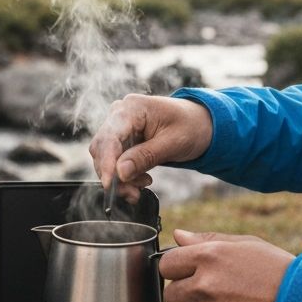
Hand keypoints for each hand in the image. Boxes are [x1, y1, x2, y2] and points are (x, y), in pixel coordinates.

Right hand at [88, 94, 213, 202]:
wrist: (199, 124)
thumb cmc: (190, 127)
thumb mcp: (173, 143)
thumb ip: (145, 156)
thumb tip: (120, 172)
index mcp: (132, 108)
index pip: (110, 136)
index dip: (107, 162)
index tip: (109, 185)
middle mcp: (119, 115)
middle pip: (102, 149)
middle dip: (114, 175)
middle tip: (133, 194)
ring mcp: (119, 127)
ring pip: (105, 158)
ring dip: (119, 178)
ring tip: (142, 186)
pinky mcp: (122, 140)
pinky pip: (114, 161)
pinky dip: (124, 176)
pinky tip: (141, 181)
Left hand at [159, 230, 294, 301]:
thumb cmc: (276, 270)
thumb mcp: (245, 244)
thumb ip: (207, 240)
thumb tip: (179, 236)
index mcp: (209, 257)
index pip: (166, 265)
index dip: (177, 269)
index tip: (189, 272)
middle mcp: (205, 286)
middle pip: (171, 295)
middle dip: (186, 294)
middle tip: (211, 292)